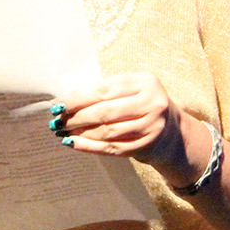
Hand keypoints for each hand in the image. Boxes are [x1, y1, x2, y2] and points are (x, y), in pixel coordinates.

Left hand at [51, 73, 205, 189]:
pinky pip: (112, 147)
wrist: (172, 131)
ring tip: (62, 132)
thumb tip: (65, 103)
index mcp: (145, 81)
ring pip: (107, 131)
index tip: (57, 105)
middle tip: (56, 121)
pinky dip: (89, 146)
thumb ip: (105, 92)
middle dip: (75, 117)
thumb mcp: (131, 91)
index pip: (103, 90)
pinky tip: (74, 143)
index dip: (77, 98)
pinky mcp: (147, 145)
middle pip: (104, 111)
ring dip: (80, 133)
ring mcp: (152, 126)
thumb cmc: (141, 105)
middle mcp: (152, 102)